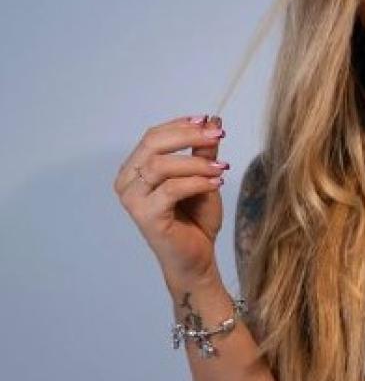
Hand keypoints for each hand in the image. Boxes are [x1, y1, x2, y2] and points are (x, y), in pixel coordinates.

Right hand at [113, 114, 228, 286]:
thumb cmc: (195, 221)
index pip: (153, 136)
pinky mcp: (146, 216)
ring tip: (222, 168)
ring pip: (161, 166)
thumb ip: (203, 152)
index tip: (208, 122)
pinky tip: (216, 184)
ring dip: (195, 163)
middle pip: (152, 144)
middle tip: (216, 136)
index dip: (180, 125)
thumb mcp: (203, 178)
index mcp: (135, 169)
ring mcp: (133, 200)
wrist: (196, 260)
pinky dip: (196, 182)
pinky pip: (171, 189)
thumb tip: (213, 120)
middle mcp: (127, 182)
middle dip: (187, 136)